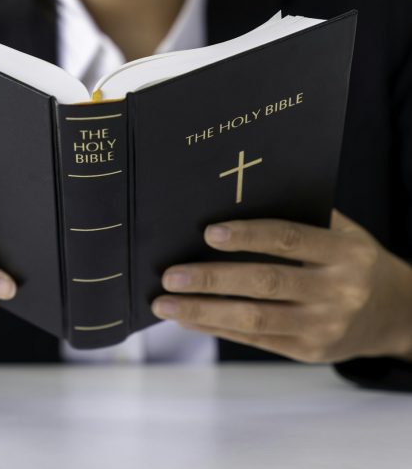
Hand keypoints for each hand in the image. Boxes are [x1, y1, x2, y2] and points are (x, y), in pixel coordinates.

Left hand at [151, 210, 411, 362]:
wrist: (395, 313)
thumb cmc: (351, 261)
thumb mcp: (341, 232)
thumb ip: (298, 217)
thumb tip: (231, 201)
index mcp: (345, 252)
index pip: (289, 239)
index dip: (247, 236)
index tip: (207, 233)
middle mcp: (338, 290)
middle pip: (265, 282)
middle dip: (211, 279)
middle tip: (169, 275)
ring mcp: (324, 326)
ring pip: (255, 318)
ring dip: (203, 311)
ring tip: (164, 304)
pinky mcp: (309, 351)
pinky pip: (256, 340)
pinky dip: (217, 328)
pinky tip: (187, 320)